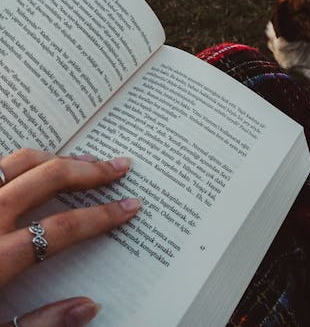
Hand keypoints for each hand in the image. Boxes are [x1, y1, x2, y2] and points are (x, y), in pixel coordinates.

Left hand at [0, 148, 141, 325]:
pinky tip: (38, 168)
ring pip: (20, 163)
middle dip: (90, 172)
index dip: (101, 217)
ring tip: (85, 161)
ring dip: (57, 158)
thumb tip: (89, 307)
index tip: (129, 208)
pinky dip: (24, 162)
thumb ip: (41, 323)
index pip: (61, 229)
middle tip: (119, 167)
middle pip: (47, 180)